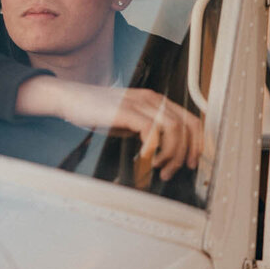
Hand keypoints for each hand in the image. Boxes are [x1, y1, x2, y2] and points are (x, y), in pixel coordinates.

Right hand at [16, 76, 202, 180]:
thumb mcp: (130, 120)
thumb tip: (164, 152)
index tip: (191, 162)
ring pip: (174, 128)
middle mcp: (152, 99)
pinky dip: (154, 148)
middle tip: (176, 169)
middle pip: (187, 125)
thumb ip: (148, 131)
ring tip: (159, 168)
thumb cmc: (98, 112)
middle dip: (187, 152)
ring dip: (172, 154)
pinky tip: (146, 158)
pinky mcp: (126, 111)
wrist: (72, 99)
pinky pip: (151, 130)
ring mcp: (140, 103)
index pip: (191, 120)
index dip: (197, 143)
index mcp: (156, 101)